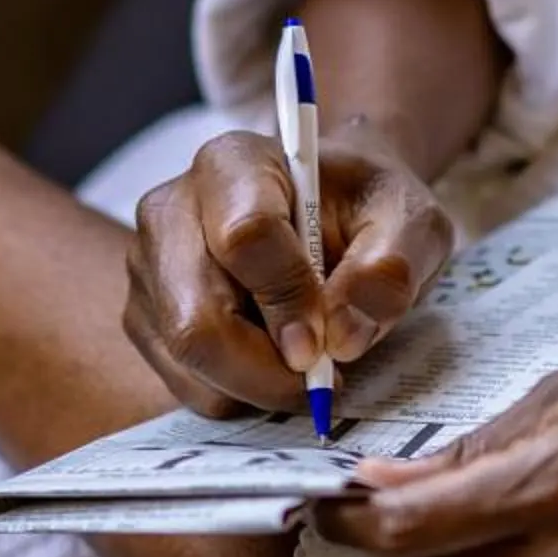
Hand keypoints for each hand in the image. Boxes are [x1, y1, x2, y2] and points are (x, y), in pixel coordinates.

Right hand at [125, 119, 455, 418]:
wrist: (330, 215)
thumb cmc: (366, 210)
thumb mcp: (412, 223)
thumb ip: (391, 268)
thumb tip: (342, 334)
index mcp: (233, 163)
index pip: (244, 238)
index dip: (289, 301)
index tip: (331, 342)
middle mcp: (171, 210)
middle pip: (195, 319)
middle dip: (266, 370)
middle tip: (322, 378)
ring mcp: (149, 267)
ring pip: (188, 361)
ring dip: (257, 386)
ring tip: (305, 361)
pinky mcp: (145, 317)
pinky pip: (184, 383)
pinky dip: (238, 393)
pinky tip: (271, 361)